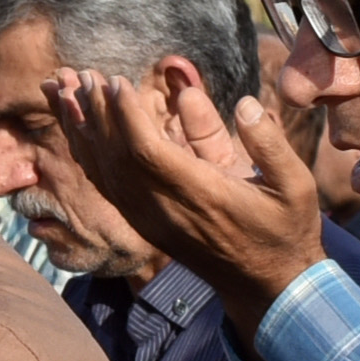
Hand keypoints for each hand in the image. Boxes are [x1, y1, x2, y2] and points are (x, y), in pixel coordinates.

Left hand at [49, 61, 328, 329]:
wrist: (267, 286)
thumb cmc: (285, 230)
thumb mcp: (296, 186)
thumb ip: (270, 144)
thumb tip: (245, 103)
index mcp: (203, 196)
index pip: (148, 152)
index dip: (127, 115)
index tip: (116, 81)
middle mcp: (168, 210)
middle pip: (116, 157)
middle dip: (95, 113)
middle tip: (80, 73)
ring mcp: (151, 220)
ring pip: (104, 171)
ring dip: (81, 129)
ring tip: (63, 90)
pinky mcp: (144, 223)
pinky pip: (107, 184)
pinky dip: (87, 152)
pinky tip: (75, 127)